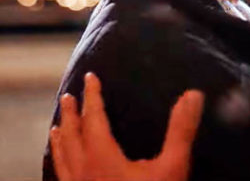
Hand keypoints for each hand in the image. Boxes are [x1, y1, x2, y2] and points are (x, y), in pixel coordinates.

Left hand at [50, 72, 203, 180]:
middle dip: (71, 114)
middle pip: (71, 136)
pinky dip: (59, 165)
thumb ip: (180, 130)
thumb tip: (192, 95)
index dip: (92, 96)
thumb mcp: (172, 167)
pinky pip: (62, 178)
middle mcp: (82, 171)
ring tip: (57, 128)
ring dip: (60, 139)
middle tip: (68, 97)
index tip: (90, 78)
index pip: (93, 118)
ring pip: (61, 159)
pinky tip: (63, 169)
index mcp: (101, 157)